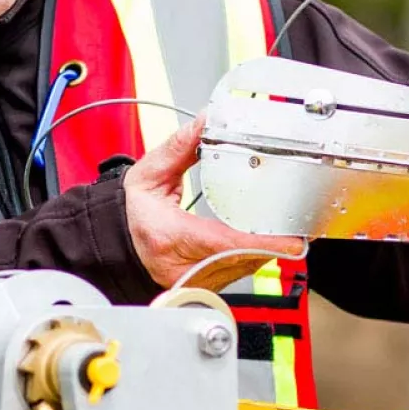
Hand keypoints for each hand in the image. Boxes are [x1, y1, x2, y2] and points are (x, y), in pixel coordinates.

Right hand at [124, 113, 304, 291]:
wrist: (114, 243)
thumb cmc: (130, 214)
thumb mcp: (150, 175)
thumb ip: (182, 147)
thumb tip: (207, 122)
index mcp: (169, 237)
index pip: (223, 243)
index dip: (260, 242)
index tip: (289, 240)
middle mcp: (183, 266)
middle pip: (241, 257)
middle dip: (270, 240)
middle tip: (294, 225)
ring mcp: (194, 282)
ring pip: (243, 269)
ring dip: (263, 250)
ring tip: (278, 230)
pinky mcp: (203, 287)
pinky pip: (237, 274)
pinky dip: (249, 258)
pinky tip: (257, 243)